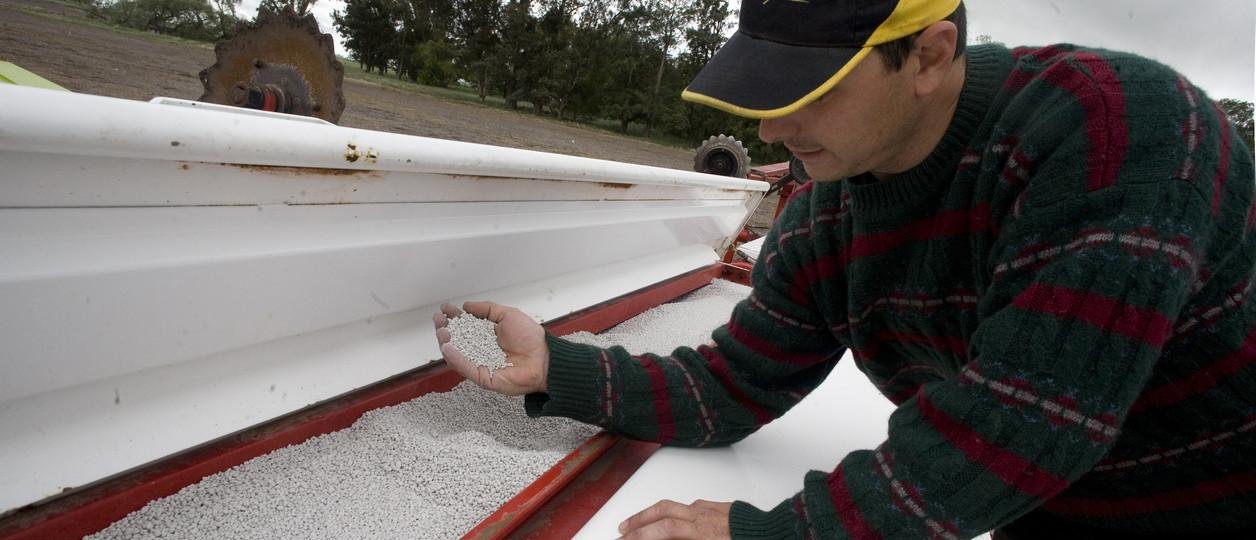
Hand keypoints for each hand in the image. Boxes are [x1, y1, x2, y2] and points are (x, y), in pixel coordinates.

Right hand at [433, 301, 548, 394]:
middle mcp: (481, 350)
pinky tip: (448, 348)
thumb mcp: (507, 315)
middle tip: (439, 321)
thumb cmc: (531, 338)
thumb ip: (487, 309)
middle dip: (445, 329)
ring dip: (446, 343)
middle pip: (457, 340)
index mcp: (487, 335)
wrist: (544, 357)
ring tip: (442, 332)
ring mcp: (481, 363)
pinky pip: (466, 368)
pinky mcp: (483, 377)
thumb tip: (467, 306)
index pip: (465, 325)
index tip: (445, 309)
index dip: (454, 317)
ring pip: (457, 355)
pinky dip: (455, 358)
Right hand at [618, 499, 731, 539]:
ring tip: (638, 523)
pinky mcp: (719, 507)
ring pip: (674, 506)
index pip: (661, 531)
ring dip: (652, 514)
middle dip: (638, 522)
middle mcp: (702, 516)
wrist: (779, 533)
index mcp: (700, 532)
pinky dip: (675, 511)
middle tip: (623, 532)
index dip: (640, 535)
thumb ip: (684, 538)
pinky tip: (672, 517)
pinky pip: (691, 506)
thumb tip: (668, 536)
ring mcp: (710, 509)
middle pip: (661, 513)